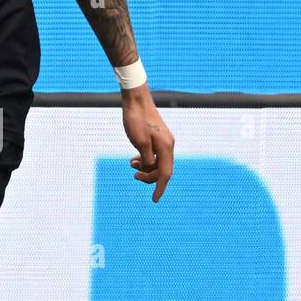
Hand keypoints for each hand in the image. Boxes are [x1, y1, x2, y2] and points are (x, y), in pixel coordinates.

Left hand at [121, 87, 173, 202]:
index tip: (154, 200)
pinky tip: (135, 158)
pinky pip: (155, 155)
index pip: (165, 174)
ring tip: (131, 164)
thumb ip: (146, 159)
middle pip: (162, 170)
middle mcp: (168, 145)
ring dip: (146, 168)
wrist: (136, 100)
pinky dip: (146, 160)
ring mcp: (164, 141)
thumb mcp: (139, 142)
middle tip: (133, 175)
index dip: (160, 188)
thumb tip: (149, 170)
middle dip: (149, 177)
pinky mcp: (158, 138)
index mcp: (166, 147)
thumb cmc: (136, 120)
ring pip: (158, 163)